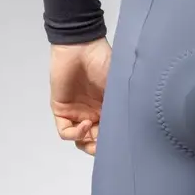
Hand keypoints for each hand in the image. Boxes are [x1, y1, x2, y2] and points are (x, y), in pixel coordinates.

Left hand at [49, 38, 111, 155]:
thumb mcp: (119, 85)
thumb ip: (122, 104)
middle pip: (94, 141)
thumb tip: (134, 127)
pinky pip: (65, 131)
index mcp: (108, 108)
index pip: (109, 132)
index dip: (113, 141)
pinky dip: (75, 134)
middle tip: (106, 146)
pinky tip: (86, 124)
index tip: (121, 142)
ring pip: (79, 140)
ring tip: (94, 135)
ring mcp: (76, 112)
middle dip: (99, 148)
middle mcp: (93, 113)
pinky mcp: (61, 109)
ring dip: (87, 143)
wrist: (81, 46)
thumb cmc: (103, 62)